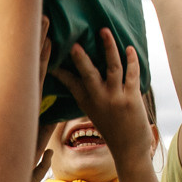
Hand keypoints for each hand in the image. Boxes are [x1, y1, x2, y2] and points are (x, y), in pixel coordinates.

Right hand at [56, 27, 151, 164]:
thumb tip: (82, 79)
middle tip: (73, 43)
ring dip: (108, 47)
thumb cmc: (113, 131)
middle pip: (87, 73)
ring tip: (104, 31)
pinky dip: (131, 60)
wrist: (129, 151)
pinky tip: (129, 48)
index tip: (50, 57)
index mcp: (87, 103)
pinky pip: (131, 74)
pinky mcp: (132, 99)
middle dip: (80, 58)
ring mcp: (115, 99)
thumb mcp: (95, 114)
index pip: (70, 83)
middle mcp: (99, 100)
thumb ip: (89, 96)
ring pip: (111, 67)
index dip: (60, 70)